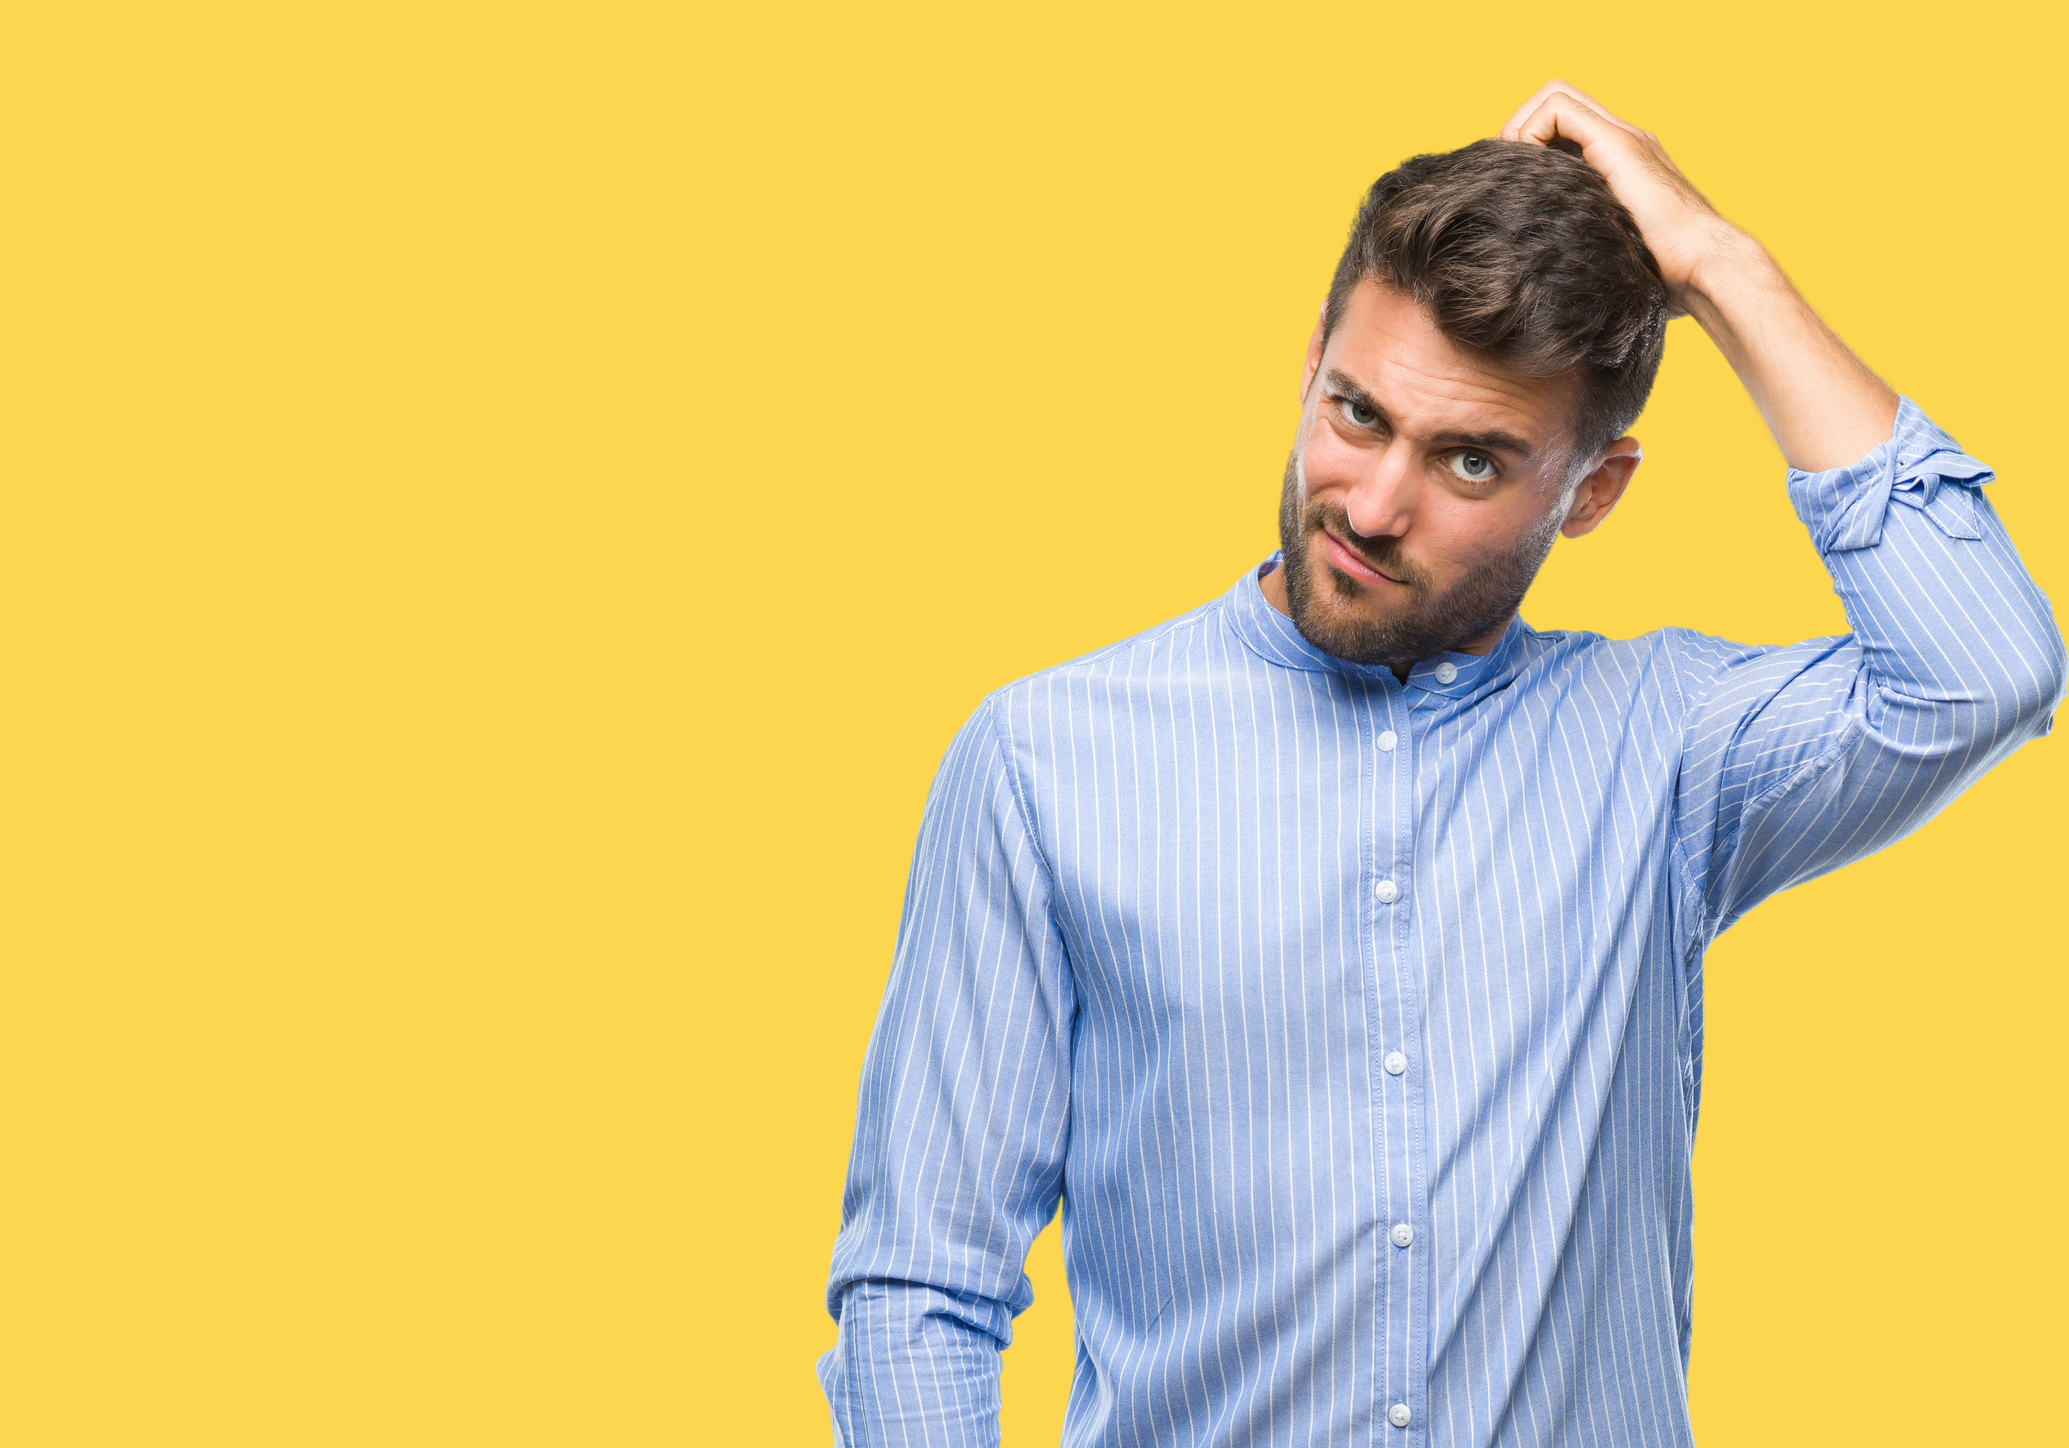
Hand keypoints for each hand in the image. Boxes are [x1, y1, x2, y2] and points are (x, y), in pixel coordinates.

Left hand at [1498, 81, 1738, 315]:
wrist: (1703, 265)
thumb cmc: (1662, 273)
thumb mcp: (1611, 247)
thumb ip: (1586, 236)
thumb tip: (1547, 264)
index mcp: (1621, 160)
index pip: (1566, 124)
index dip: (1531, 141)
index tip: (1515, 180)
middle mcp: (1624, 139)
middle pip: (1558, 100)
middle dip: (1520, 127)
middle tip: (1507, 170)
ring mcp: (1624, 137)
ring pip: (1557, 95)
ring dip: (1521, 126)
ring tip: (1514, 169)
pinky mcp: (1619, 144)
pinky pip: (1560, 109)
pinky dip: (1531, 130)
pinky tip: (1530, 169)